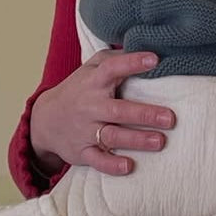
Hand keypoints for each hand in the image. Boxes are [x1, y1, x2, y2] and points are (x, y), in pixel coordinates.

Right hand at [29, 49, 175, 176]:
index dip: (132, 62)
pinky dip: (111, 165)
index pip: (112, 68)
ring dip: (136, 139)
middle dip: (144, 114)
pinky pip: (97, 160)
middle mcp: (90, 106)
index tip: (154, 59)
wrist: (45, 121)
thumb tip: (148, 49)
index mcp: (93, 82)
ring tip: (160, 141)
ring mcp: (85, 130)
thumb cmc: (79, 89)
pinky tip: (129, 166)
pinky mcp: (82, 151)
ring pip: (112, 135)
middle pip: (118, 110)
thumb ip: (116, 58)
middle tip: (170, 118)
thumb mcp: (91, 68)